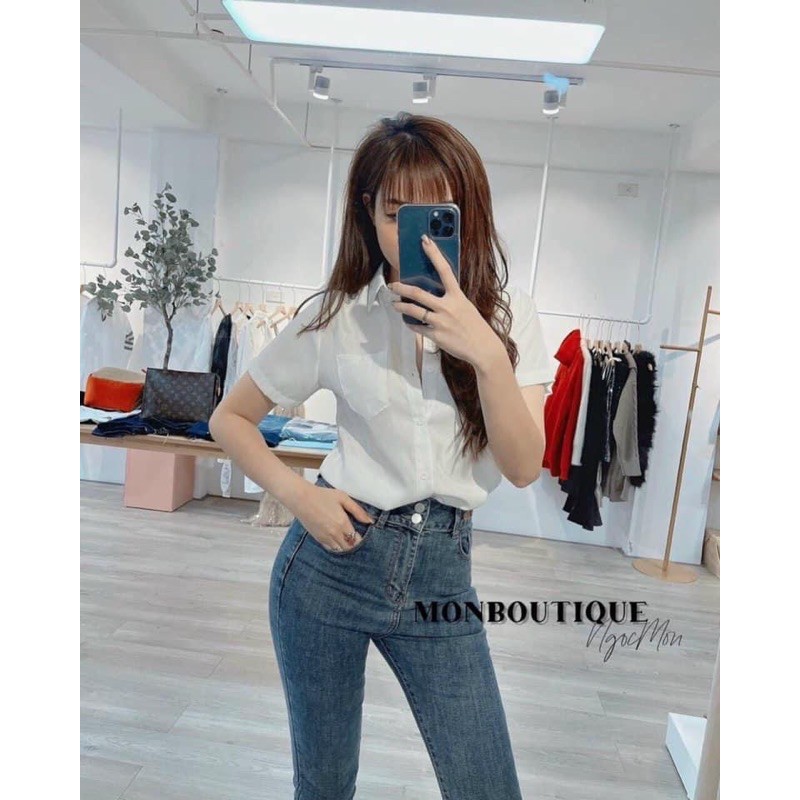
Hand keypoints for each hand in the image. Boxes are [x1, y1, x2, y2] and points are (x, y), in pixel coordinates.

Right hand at [295, 484, 375, 552]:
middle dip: (353, 544)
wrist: (301, 498)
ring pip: (340, 550)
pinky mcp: (318, 538)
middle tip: (354, 536)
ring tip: (346, 538)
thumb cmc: (323, 495)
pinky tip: (337, 539)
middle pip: (349, 547)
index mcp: (342, 523)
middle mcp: (334, 533)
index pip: (357, 539)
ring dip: (345, 546)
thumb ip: (358, 510)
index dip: (360, 538)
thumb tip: (370, 521)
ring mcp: (325, 537)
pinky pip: (330, 548)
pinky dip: (336, 546)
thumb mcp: (343, 498)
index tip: (360, 534)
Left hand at [389, 234, 503, 367]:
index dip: (434, 253)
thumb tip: (434, 293)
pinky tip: (408, 322)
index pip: (444, 270)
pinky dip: (411, 324)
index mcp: (457, 296)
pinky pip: (418, 327)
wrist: (482, 348)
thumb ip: (451, 299)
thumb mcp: (465, 306)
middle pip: (418, 292)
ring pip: (413, 311)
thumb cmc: (474, 326)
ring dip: (401, 306)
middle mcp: (447, 306)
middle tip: (393, 285)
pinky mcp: (436, 335)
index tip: (424, 240)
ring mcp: (440, 321)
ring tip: (394, 304)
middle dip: (401, 288)